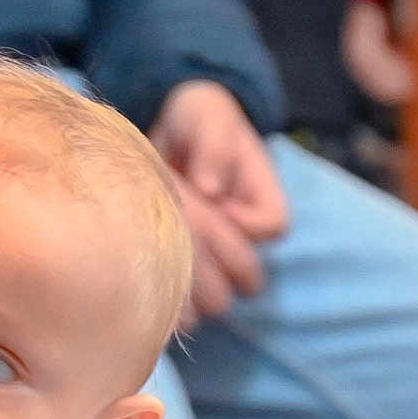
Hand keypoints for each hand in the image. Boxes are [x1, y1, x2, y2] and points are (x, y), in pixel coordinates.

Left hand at [148, 80, 288, 324]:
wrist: (162, 134)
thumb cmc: (194, 119)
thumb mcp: (207, 115)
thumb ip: (214, 144)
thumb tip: (210, 189)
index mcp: (261, 197)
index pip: (273, 226)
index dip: (246, 222)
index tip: (212, 200)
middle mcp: (243, 234)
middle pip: (248, 276)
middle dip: (215, 266)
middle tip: (177, 240)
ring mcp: (217, 257)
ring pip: (218, 298)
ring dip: (190, 287)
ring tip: (156, 263)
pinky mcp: (187, 268)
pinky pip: (187, 303)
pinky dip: (170, 300)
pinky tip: (144, 285)